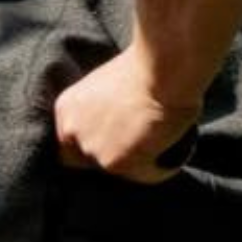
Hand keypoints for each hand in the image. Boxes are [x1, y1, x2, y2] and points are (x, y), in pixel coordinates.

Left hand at [55, 44, 201, 184]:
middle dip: (112, 157)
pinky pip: (145, 175)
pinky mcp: (116, 163)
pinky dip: (162, 168)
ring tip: (162, 143)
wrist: (164, 67)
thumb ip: (103, 108)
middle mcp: (72, 130)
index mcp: (67, 108)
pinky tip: (175, 154)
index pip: (69, 141)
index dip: (93, 145)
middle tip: (139, 148)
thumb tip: (118, 123)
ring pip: (117, 170)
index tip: (116, 143)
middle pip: (86, 162)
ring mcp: (92, 149)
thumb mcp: (110, 84)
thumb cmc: (148, 65)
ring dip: (138, 162)